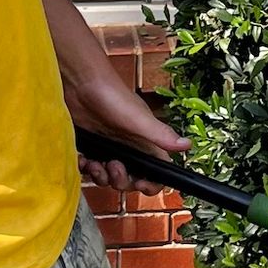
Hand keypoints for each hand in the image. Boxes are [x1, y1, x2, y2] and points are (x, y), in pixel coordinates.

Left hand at [71, 85, 188, 195]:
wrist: (80, 83)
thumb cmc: (112, 96)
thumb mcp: (139, 119)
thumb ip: (161, 135)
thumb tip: (187, 145)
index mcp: (145, 143)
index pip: (156, 172)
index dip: (150, 184)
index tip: (140, 184)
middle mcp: (129, 147)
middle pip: (130, 179)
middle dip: (120, 180)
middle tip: (112, 166)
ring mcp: (110, 147)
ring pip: (109, 176)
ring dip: (101, 176)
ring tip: (95, 163)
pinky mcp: (92, 145)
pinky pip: (91, 167)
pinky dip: (86, 167)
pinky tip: (83, 158)